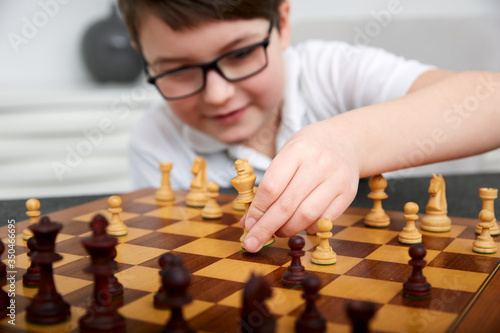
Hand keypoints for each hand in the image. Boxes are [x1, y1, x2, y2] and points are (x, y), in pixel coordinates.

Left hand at [241, 117, 360, 251]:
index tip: (248, 224)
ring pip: (306, 215)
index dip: (257, 210)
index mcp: (297, 151)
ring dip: (287, 230)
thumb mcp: (286, 155)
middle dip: (266, 228)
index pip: (271, 187)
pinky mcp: (348, 193)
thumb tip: (250, 221)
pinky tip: (299, 226)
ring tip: (277, 232)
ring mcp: (336, 179)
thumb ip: (269, 185)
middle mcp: (318, 164)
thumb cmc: (307, 150)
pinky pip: (324, 220)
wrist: (345, 139)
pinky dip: (308, 228)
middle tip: (253, 243)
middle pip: (287, 205)